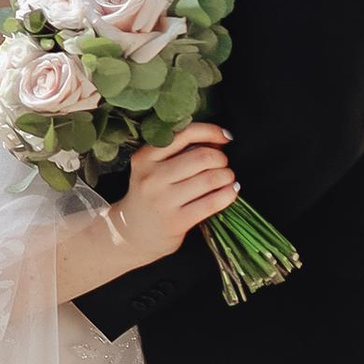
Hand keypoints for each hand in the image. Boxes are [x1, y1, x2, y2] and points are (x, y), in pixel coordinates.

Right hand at [112, 123, 237, 264]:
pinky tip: (231, 191)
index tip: (225, 137)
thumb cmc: (150, 195)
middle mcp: (152, 177)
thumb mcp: (152, 168)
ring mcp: (163, 201)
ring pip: (210, 178)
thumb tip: (218, 142)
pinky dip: (228, 194)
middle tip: (222, 164)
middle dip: (221, 158)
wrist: (132, 233)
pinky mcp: (176, 221)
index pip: (185, 134)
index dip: (211, 131)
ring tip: (227, 178)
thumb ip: (179, 152)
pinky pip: (212, 202)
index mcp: (145, 157)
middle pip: (202, 157)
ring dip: (227, 175)